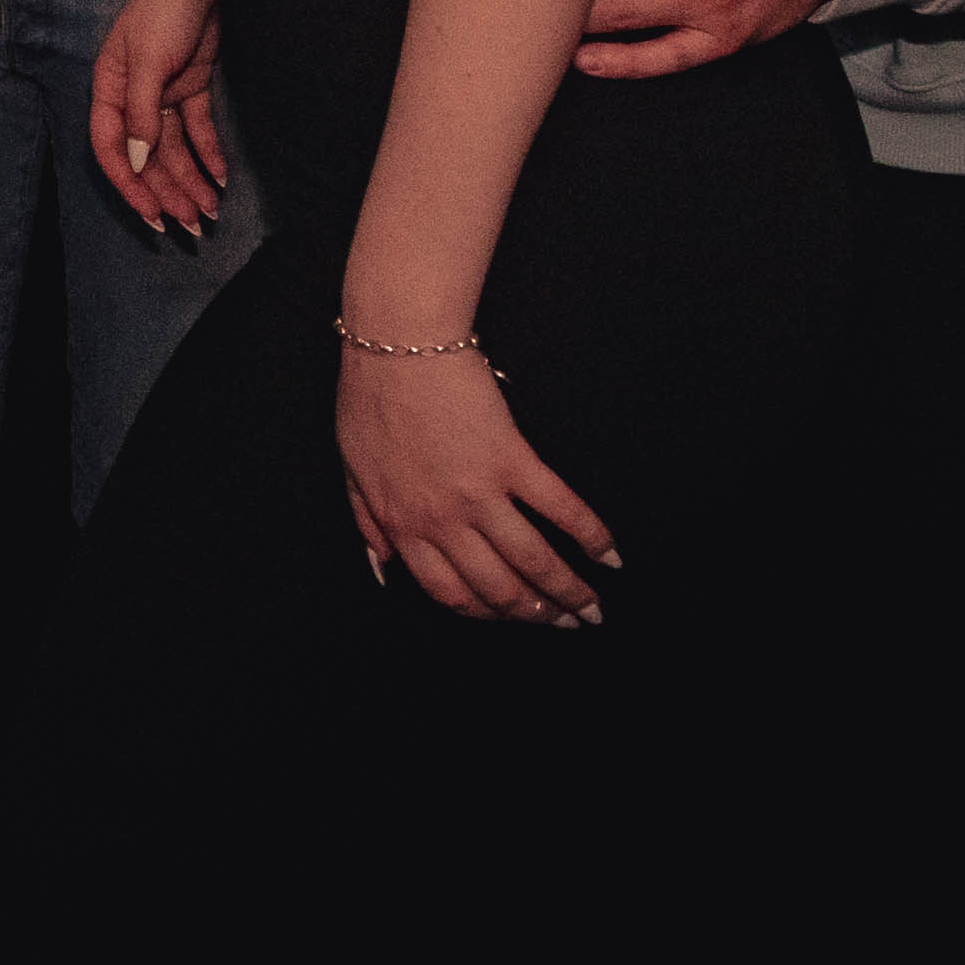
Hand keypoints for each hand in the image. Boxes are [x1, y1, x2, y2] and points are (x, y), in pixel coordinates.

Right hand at [88, 0, 230, 237]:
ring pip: (173, 149)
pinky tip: (220, 178)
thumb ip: (140, 113)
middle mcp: (131, 98)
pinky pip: (197, 131)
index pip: (110, 148)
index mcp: (109, 90)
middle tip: (191, 225)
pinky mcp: (191, 87)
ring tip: (209, 212)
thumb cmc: (164, 9)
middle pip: (145, 156)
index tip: (152, 215)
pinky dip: (208, 154)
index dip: (129, 185)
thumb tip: (136, 161)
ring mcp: (162, 94)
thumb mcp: (149, 61)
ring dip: (189, 180)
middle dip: (166, 192)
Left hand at [336, 343, 619, 625]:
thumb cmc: (371, 398)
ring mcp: (481, 491)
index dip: (487, 615)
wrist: (397, 342)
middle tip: (567, 622)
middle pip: (500, 589)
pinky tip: (612, 556)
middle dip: (538, 615)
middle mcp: (444, 518)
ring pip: (535, 561)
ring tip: (594, 608)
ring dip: (570, 592)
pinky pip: (561, 509)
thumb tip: (383, 567)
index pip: (451, 594)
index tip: (510, 617)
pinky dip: (592, 537)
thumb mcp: (352, 467)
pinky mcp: (513, 458)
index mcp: (403, 524)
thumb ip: (368, 522)